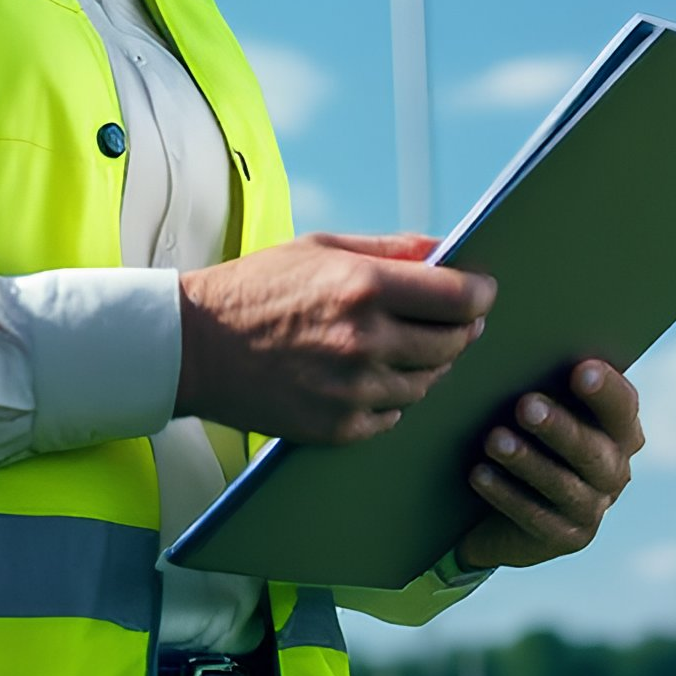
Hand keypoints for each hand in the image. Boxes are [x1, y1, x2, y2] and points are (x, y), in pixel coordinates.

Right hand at [177, 233, 495, 444]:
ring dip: (430, 365)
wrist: (193, 346)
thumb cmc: (257, 287)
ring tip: (408, 347)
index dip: (482, 295)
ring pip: (428, 383)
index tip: (482, 292)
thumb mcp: (322, 248)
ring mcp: (353, 390)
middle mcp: (365, 340)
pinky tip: (374, 377)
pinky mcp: (338, 427)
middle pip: (453, 343)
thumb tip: (446, 250)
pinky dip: (394, 397)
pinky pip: (395, 416)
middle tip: (454, 321)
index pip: (461, 298)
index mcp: (364, 286)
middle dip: (462, 329)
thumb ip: (391, 250)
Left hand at [454, 359, 643, 570]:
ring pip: (565, 486)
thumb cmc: (523, 433)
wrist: (503, 504)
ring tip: (493, 440)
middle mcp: (615, 469)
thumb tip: (515, 342)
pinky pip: (537, 517)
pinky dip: (506, 494)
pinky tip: (479, 474)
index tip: (579, 368)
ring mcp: (593, 508)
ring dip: (528, 461)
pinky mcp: (568, 538)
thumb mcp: (534, 406)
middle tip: (524, 405)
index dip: (605, 390)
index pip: (623, 406)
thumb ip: (540, 380)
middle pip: (594, 449)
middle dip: (560, 427)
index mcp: (619, 428)